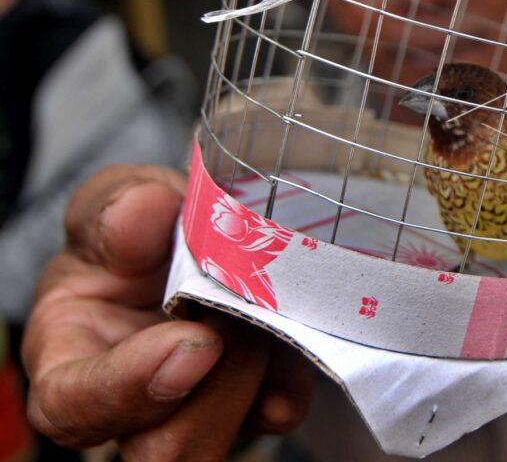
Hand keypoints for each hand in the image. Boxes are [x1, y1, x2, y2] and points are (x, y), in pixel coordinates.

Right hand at [21, 165, 315, 459]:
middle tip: (243, 320)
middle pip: (164, 449)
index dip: (129, 387)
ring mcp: (200, 408)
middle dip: (217, 389)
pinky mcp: (253, 398)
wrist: (195, 228)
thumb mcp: (115, 201)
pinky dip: (296, 371)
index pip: (74, 406)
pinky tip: (303, 326)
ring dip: (261, 375)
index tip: (194, 343)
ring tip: (270, 309)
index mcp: (72, 360)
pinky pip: (279, 409)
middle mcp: (135, 403)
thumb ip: (115, 207)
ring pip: (229, 437)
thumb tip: (140, 212)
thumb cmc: (139, 229)